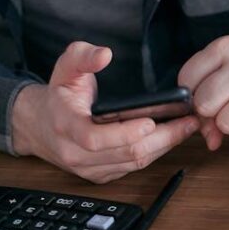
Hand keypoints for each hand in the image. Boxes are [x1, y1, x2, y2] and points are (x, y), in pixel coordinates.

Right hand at [11, 42, 199, 183]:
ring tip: (187, 127)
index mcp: (65, 125)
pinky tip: (171, 137)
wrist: (39, 126)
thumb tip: (104, 54)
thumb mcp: (64, 68)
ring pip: (134, 163)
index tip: (151, 120)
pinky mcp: (101, 175)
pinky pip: (134, 168)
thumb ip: (82, 56)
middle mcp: (76, 153)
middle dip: (162, 138)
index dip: (125, 132)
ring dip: (165, 146)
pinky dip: (155, 153)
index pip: (95, 138)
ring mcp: (89, 168)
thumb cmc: (58, 96)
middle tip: (188, 121)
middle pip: (126, 153)